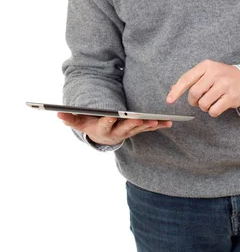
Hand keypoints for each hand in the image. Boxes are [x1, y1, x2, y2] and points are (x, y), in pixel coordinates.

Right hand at [57, 112, 172, 144]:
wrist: (101, 137)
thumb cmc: (90, 125)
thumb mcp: (78, 123)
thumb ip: (70, 118)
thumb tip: (58, 114)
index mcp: (103, 129)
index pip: (106, 124)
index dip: (109, 120)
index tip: (112, 115)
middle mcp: (117, 132)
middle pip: (126, 128)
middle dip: (134, 123)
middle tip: (142, 119)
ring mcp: (128, 132)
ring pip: (140, 128)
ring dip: (150, 125)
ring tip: (159, 120)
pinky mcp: (137, 130)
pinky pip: (148, 127)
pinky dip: (159, 125)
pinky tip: (170, 122)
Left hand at [166, 59, 239, 116]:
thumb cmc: (222, 76)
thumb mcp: (207, 72)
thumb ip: (191, 79)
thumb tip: (172, 88)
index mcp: (206, 66)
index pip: (187, 79)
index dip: (176, 91)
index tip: (169, 100)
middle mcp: (215, 73)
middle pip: (194, 93)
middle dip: (193, 101)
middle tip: (198, 101)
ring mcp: (224, 85)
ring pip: (203, 104)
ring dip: (204, 107)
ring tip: (210, 102)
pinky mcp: (232, 96)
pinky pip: (214, 110)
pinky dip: (212, 112)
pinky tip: (217, 106)